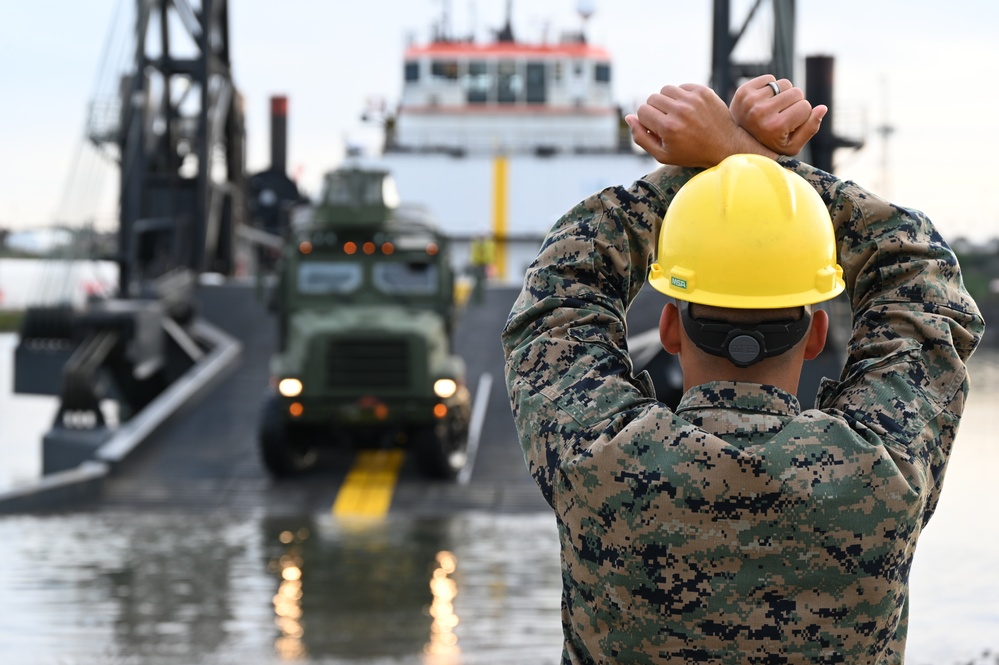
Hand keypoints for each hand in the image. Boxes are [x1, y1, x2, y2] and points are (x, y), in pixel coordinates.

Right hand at [625, 84, 776, 167]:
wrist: (725, 146)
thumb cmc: (691, 153)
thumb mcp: (662, 155)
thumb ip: (641, 138)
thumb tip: (628, 118)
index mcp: (668, 127)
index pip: (642, 111)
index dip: (645, 121)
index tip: (656, 129)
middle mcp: (680, 110)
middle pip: (652, 98)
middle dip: (654, 110)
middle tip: (666, 122)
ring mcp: (693, 99)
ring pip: (665, 90)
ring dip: (666, 101)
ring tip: (675, 114)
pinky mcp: (703, 91)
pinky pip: (681, 87)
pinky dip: (681, 96)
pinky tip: (688, 109)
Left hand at [730, 75, 826, 154]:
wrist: (735, 141)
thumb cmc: (769, 144)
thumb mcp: (791, 146)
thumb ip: (810, 129)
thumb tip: (823, 108)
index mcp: (775, 127)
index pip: (806, 107)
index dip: (801, 116)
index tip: (789, 125)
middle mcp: (761, 113)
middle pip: (797, 93)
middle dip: (794, 103)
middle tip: (780, 116)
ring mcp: (750, 100)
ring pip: (785, 84)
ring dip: (782, 94)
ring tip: (771, 109)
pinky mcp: (743, 90)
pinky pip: (770, 78)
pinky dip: (770, 88)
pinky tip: (762, 102)